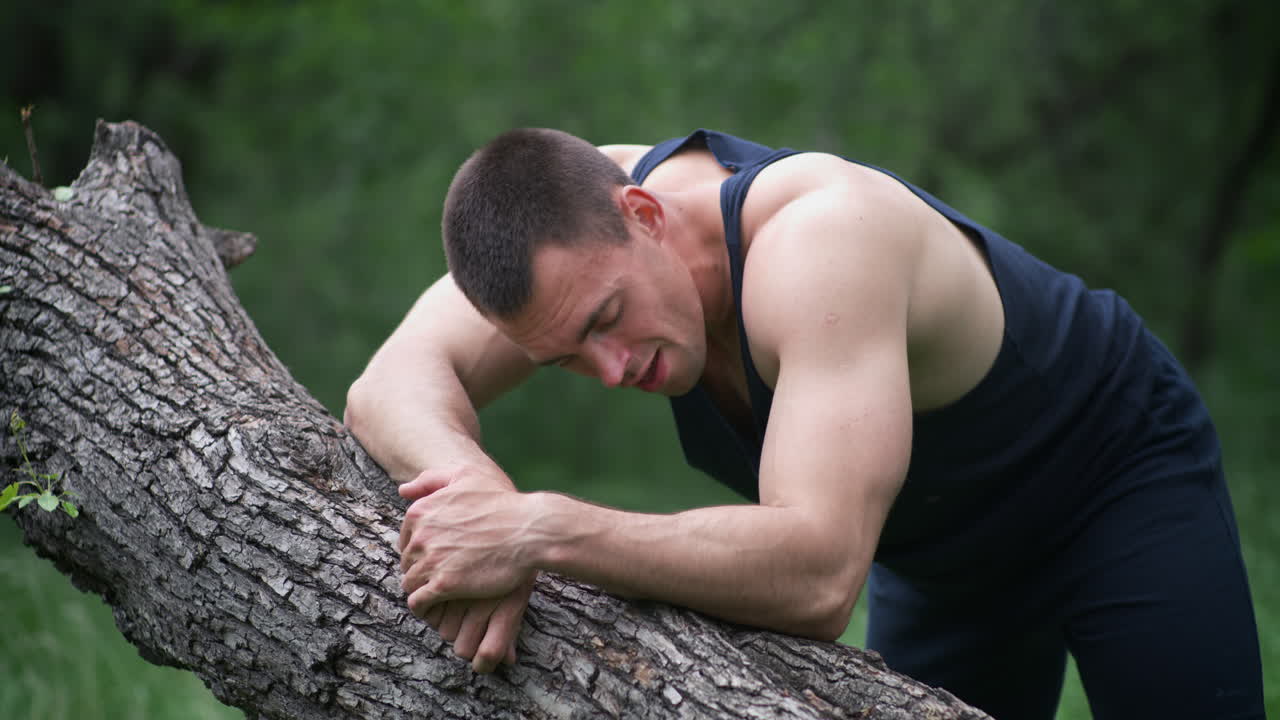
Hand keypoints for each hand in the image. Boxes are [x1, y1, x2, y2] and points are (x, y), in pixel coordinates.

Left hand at [397, 463, 538, 670]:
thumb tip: (403, 491)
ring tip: (440, 593)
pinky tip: (438, 606)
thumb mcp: (466, 476)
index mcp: (420, 511)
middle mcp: (420, 535)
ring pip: (409, 583)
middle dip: (420, 569)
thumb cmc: (502, 502)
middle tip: (442, 575)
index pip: (405, 540)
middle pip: (407, 562)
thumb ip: (431, 480)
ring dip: (422, 589)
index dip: (420, 550)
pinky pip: (418, 602)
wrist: (529, 530)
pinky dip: (424, 606)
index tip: (438, 557)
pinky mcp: (444, 585)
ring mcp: (431, 560)